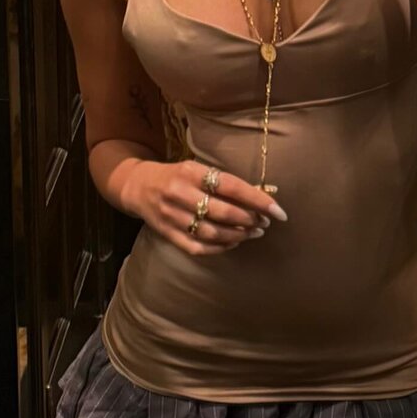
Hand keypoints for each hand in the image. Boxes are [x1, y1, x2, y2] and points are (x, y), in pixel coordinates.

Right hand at [121, 159, 281, 256]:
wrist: (138, 186)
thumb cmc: (178, 176)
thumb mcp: (198, 169)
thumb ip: (224, 182)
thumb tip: (262, 197)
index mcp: (191, 172)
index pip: (231, 187)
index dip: (257, 200)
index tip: (278, 211)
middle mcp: (180, 193)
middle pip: (223, 212)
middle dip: (250, 220)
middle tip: (264, 223)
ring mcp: (172, 216)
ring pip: (212, 233)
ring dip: (238, 236)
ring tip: (253, 233)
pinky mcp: (167, 234)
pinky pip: (198, 247)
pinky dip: (220, 247)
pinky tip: (233, 243)